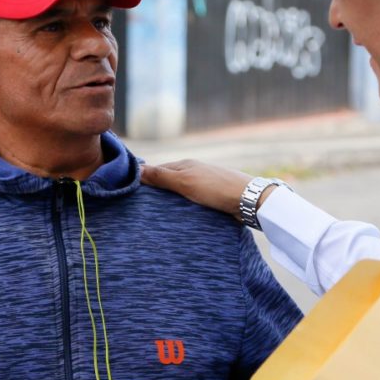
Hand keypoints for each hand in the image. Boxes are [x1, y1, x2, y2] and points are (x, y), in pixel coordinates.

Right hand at [139, 160, 254, 218]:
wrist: (249, 200)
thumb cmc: (216, 189)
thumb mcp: (185, 182)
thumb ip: (161, 176)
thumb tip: (136, 169)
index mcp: (185, 165)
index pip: (158, 169)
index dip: (145, 179)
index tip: (131, 191)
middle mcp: (194, 171)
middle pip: (169, 179)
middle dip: (156, 190)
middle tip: (141, 205)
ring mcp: (204, 183)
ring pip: (180, 191)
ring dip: (170, 199)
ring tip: (158, 213)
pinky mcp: (213, 196)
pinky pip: (192, 199)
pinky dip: (183, 205)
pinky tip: (181, 214)